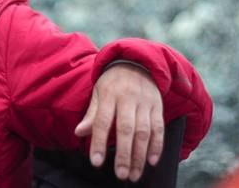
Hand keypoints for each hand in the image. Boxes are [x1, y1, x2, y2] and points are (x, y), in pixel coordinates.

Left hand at [74, 63, 163, 181]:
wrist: (136, 62)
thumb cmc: (113, 83)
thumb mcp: (98, 93)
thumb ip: (91, 114)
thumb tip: (79, 133)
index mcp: (109, 94)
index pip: (102, 121)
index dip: (99, 142)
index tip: (96, 162)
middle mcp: (128, 97)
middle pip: (126, 129)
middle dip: (124, 154)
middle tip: (120, 174)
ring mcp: (145, 102)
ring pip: (144, 131)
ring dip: (140, 155)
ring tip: (134, 174)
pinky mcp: (157, 106)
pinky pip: (159, 128)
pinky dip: (157, 145)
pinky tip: (152, 161)